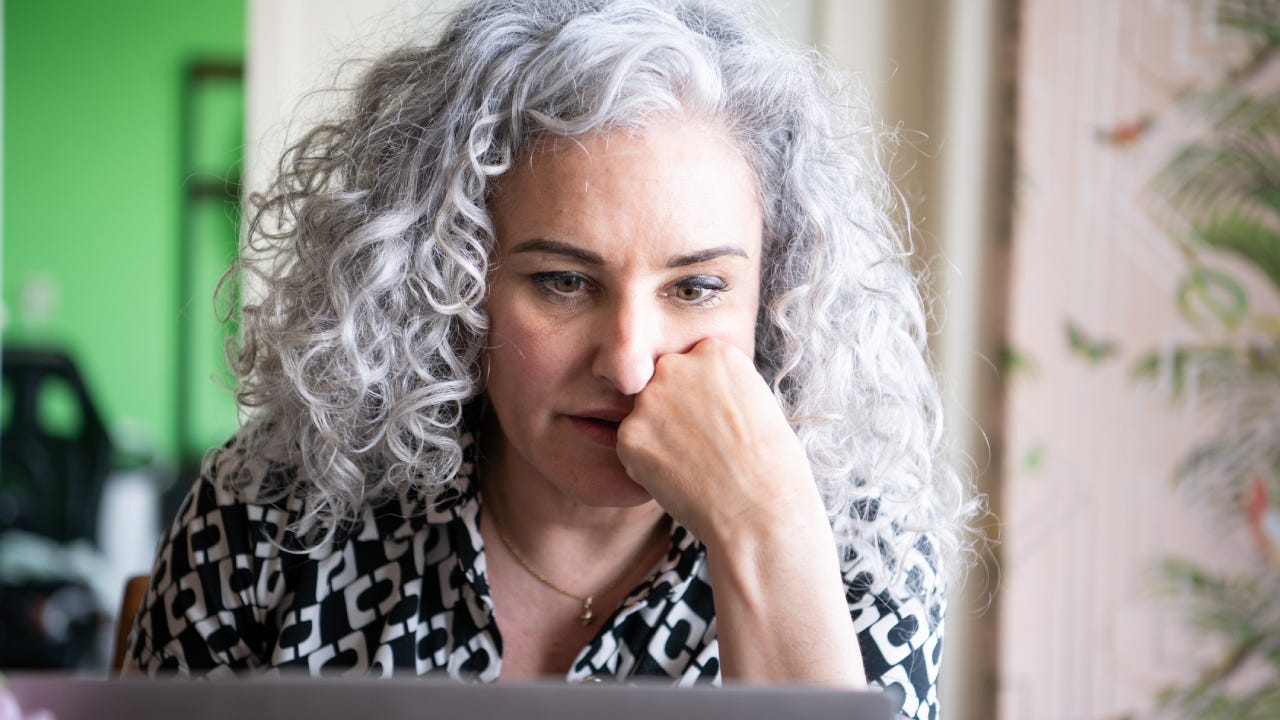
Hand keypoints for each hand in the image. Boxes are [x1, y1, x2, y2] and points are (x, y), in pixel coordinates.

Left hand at [615, 337, 825, 545]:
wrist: (759, 507)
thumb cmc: (770, 462)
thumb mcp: (755, 400)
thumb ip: (716, 385)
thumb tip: (690, 394)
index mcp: (713, 352)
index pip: (692, 365)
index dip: (704, 398)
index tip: (719, 422)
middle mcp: (676, 365)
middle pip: (664, 383)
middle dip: (675, 410)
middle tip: (703, 446)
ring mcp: (649, 399)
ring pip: (645, 415)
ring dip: (660, 437)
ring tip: (695, 464)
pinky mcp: (630, 434)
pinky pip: (632, 446)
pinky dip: (648, 464)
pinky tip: (679, 478)